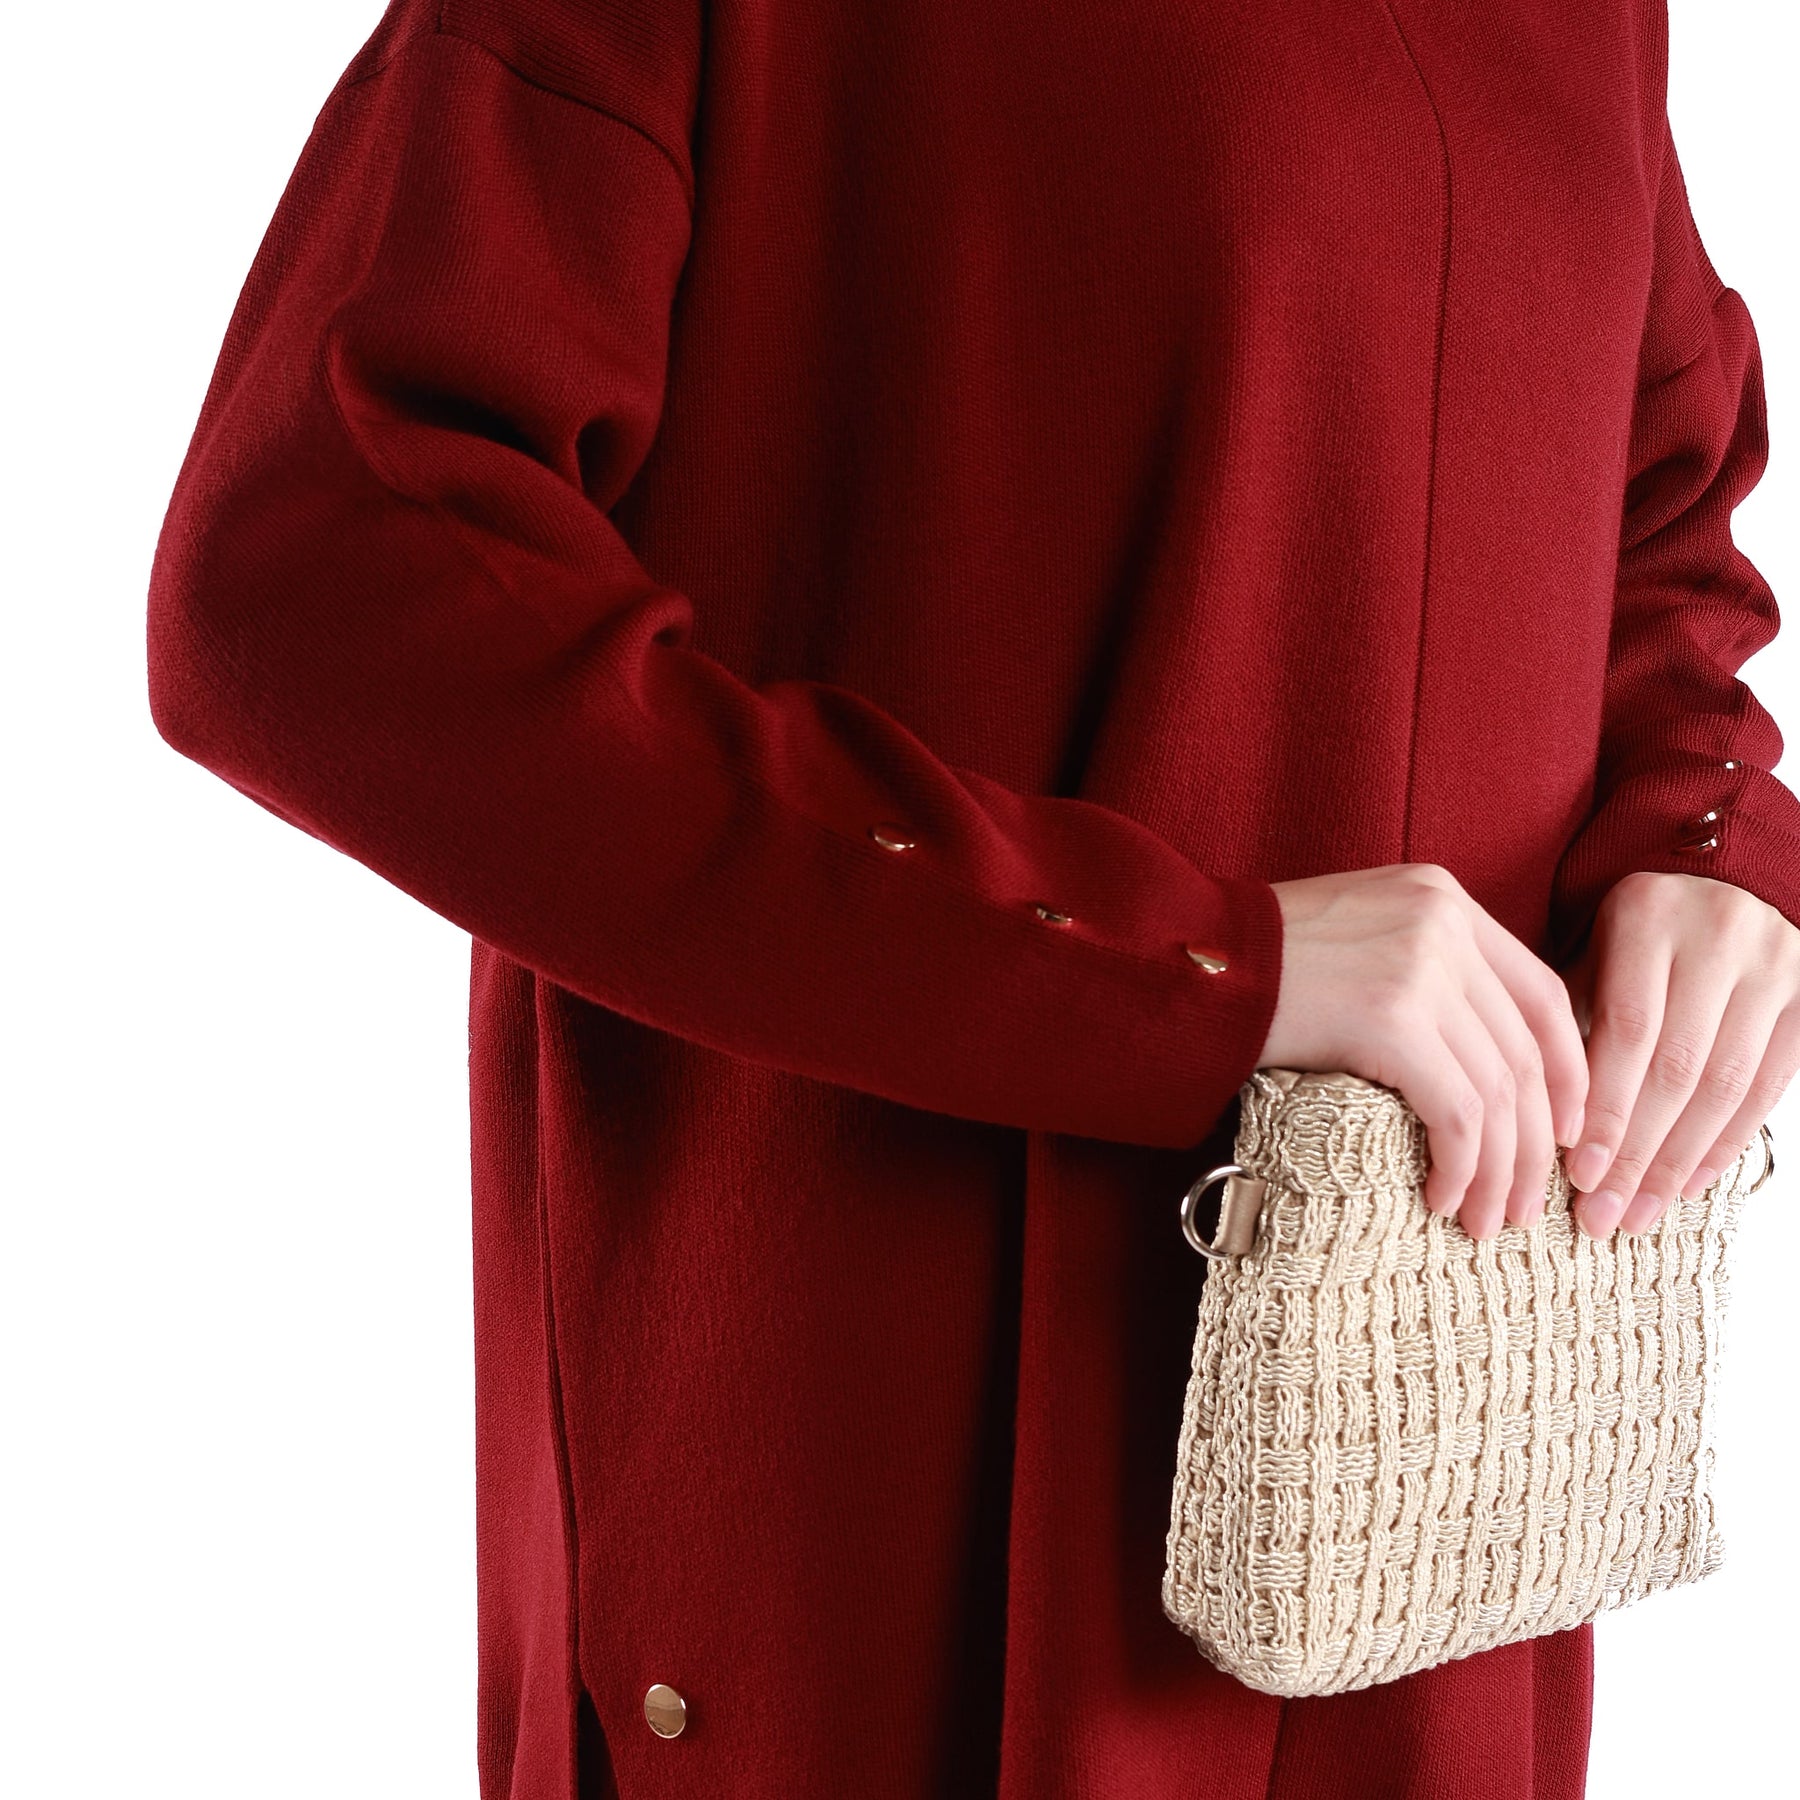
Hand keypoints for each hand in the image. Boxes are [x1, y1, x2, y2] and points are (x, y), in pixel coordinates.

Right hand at [1261, 864, 1588, 1238]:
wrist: (1189, 958)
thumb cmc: (1259, 960)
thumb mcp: (1360, 932)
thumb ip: (1425, 964)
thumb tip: (1480, 1052)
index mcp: (1443, 896)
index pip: (1541, 992)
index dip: (1568, 1073)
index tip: (1566, 1132)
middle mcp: (1445, 924)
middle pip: (1527, 1053)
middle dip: (1535, 1142)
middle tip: (1524, 1202)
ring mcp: (1421, 969)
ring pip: (1498, 1093)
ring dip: (1498, 1171)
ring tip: (1484, 1219)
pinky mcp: (1390, 1019)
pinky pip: (1455, 1113)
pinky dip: (1459, 1167)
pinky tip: (1441, 1196)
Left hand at [1557, 871, 1799, 1236]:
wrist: (1730, 866)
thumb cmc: (1640, 923)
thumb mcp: (1595, 941)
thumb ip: (1570, 1009)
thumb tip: (1543, 1111)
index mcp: (1650, 919)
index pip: (1630, 1030)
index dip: (1606, 1107)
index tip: (1576, 1172)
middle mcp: (1720, 941)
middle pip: (1678, 1068)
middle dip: (1636, 1152)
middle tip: (1598, 1215)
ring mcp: (1775, 969)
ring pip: (1726, 1086)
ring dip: (1678, 1161)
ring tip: (1636, 1214)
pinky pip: (1770, 1087)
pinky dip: (1727, 1142)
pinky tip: (1688, 1185)